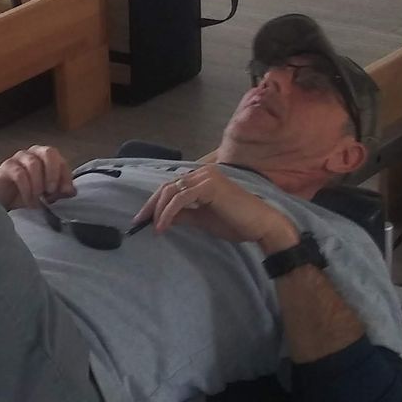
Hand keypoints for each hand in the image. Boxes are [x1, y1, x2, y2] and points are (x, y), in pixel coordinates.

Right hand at [0, 145, 74, 210]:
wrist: (1, 204)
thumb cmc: (25, 196)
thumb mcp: (46, 197)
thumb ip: (60, 192)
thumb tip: (72, 191)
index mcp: (45, 158)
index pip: (61, 160)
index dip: (65, 176)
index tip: (65, 192)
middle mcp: (33, 154)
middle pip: (49, 152)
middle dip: (53, 173)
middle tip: (50, 191)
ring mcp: (18, 158)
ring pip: (34, 163)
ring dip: (38, 184)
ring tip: (37, 199)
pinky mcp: (6, 167)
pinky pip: (20, 173)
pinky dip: (27, 189)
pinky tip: (28, 200)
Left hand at [136, 165, 297, 247]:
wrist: (261, 226)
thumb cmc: (236, 222)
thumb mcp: (202, 219)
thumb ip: (183, 215)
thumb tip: (162, 218)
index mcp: (202, 178)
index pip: (171, 186)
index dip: (155, 202)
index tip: (143, 219)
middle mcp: (203, 173)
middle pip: (167, 186)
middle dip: (151, 205)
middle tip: (140, 222)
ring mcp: (207, 177)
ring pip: (172, 191)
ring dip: (159, 211)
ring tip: (154, 228)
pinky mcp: (210, 186)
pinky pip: (181, 199)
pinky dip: (168, 213)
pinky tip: (163, 226)